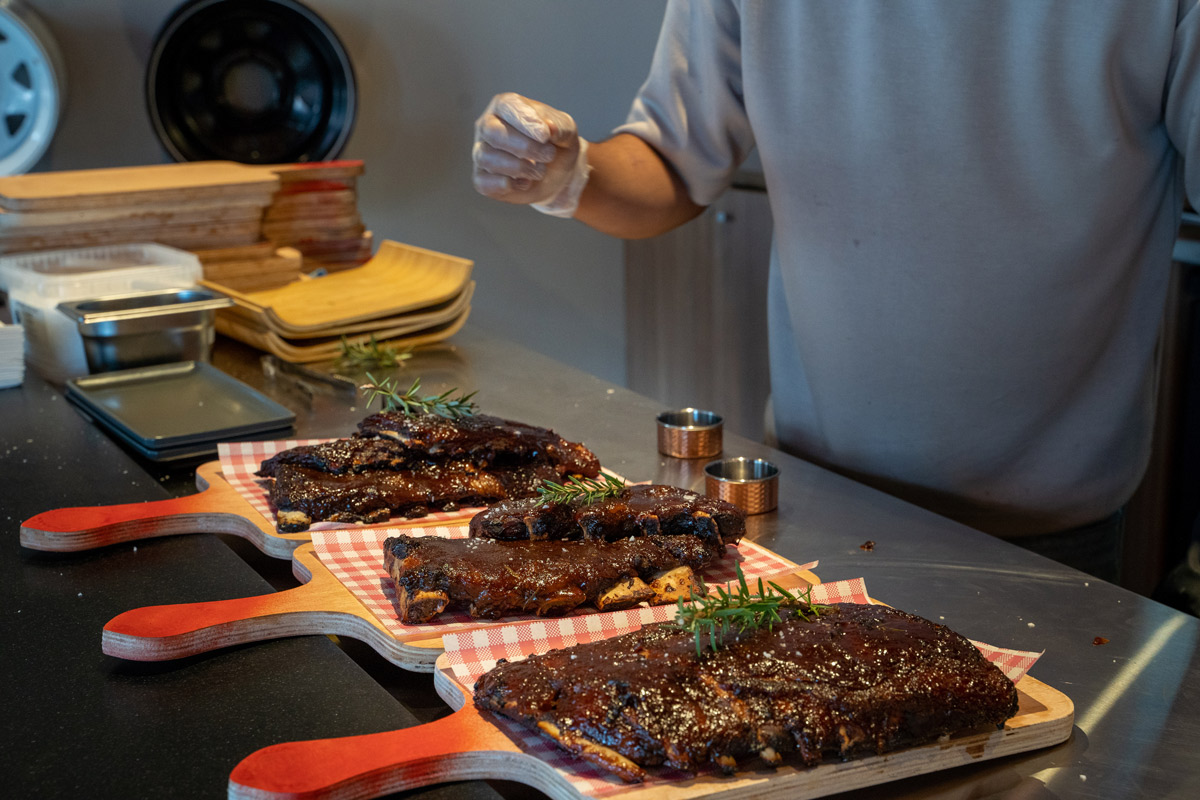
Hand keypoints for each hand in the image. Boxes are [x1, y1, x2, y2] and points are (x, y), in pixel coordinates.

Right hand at [472, 92, 583, 206]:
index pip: (507, 107)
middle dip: (524, 146)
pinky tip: (525, 183)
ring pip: (486, 157)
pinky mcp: (482, 178)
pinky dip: (507, 185)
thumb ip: (560, 126)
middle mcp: (488, 126)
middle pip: (492, 131)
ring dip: (519, 167)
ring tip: (540, 171)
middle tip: (548, 155)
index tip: (545, 136)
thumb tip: (549, 128)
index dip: (526, 122)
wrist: (557, 174)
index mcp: (505, 106)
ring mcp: (481, 152)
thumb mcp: (567, 130)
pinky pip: (484, 182)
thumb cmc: (557, 144)